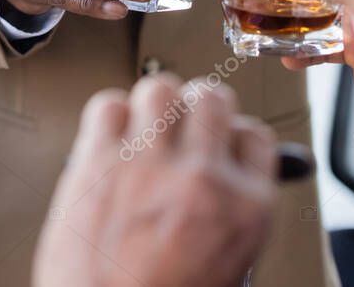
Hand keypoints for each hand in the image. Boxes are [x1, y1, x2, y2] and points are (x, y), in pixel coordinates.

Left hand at [33, 75, 276, 286]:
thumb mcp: (227, 265)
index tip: (221, 138)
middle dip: (199, 105)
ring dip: (155, 101)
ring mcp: (148, 162)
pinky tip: (110, 135)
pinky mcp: (97, 160)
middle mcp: (202, 176)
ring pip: (160, 87)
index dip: (234, 133)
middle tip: (184, 120)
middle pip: (211, 97)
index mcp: (245, 207)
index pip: (255, 136)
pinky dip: (109, 114)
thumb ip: (231, 211)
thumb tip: (227, 175)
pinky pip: (108, 104)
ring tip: (147, 123)